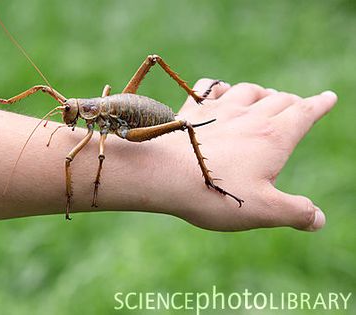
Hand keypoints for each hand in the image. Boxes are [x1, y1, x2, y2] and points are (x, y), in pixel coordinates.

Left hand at [145, 79, 336, 230]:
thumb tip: (318, 220)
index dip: (320, 105)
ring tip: (266, 97)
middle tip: (298, 106)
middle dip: (293, 102)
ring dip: (261, 92)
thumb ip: (295, 212)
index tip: (329, 97)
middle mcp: (248, 116)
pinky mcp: (191, 111)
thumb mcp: (263, 210)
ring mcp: (218, 110)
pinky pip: (210, 87)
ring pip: (248, 90)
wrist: (163, 175)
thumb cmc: (215, 192)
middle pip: (279, 99)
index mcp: (273, 137)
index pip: (304, 112)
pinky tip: (220, 94)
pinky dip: (220, 87)